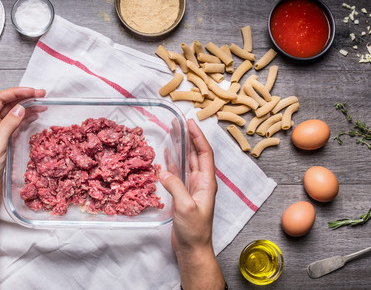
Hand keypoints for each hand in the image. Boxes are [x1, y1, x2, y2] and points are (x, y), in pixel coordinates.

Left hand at [0, 87, 45, 191]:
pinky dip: (26, 117)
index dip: (16, 92)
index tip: (32, 92)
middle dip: (24, 97)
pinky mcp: (3, 138)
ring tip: (42, 103)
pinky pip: (15, 122)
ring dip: (27, 106)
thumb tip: (19, 109)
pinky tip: (35, 115)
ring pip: (13, 112)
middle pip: (7, 103)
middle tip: (41, 95)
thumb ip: (7, 126)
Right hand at [161, 119, 216, 254]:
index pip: (204, 153)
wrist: (193, 249)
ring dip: (181, 147)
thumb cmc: (194, 231)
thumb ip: (175, 187)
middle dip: (188, 137)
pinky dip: (172, 162)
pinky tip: (167, 154)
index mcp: (207, 183)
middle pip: (196, 154)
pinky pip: (177, 173)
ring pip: (186, 162)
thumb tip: (163, 172)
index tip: (190, 122)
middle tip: (178, 122)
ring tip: (172, 132)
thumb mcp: (185, 207)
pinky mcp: (183, 195)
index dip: (198, 137)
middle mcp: (201, 182)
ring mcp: (192, 188)